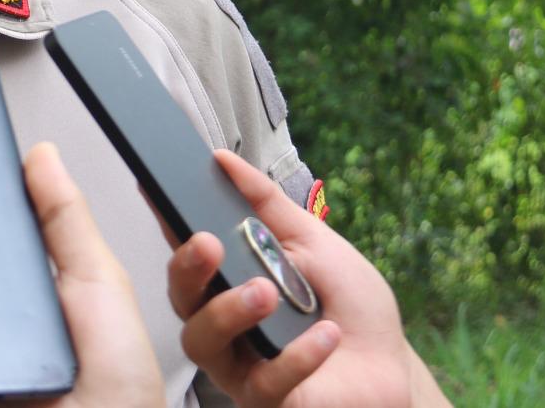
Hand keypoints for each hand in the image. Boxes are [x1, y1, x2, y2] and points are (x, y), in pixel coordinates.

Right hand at [167, 150, 448, 407]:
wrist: (391, 367)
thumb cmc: (349, 305)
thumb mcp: (314, 242)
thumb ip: (267, 204)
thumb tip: (222, 160)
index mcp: (228, 277)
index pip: (186, 246)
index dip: (166, 219)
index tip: (154, 186)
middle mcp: (221, 320)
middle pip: (180, 296)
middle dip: (186, 267)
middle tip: (208, 244)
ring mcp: (238, 363)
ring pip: (202, 341)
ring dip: (228, 312)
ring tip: (265, 293)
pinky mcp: (265, 400)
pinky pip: (263, 384)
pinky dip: (295, 357)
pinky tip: (325, 336)